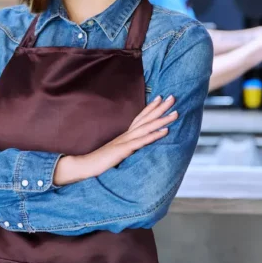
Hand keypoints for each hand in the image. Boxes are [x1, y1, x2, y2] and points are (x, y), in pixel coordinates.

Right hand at [53, 96, 177, 185]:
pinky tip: (165, 131)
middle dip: (160, 108)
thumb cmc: (100, 160)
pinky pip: (142, 141)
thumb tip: (133, 145)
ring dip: (162, 119)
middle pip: (146, 118)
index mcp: (125, 134)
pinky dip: (154, 135)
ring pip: (147, 127)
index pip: (140, 117)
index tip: (160, 97)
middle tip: (173, 97)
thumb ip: (125, 146)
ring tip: (175, 113)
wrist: (85, 165)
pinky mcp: (124, 150)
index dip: (150, 107)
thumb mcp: (116, 151)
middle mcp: (126, 134)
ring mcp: (126, 141)